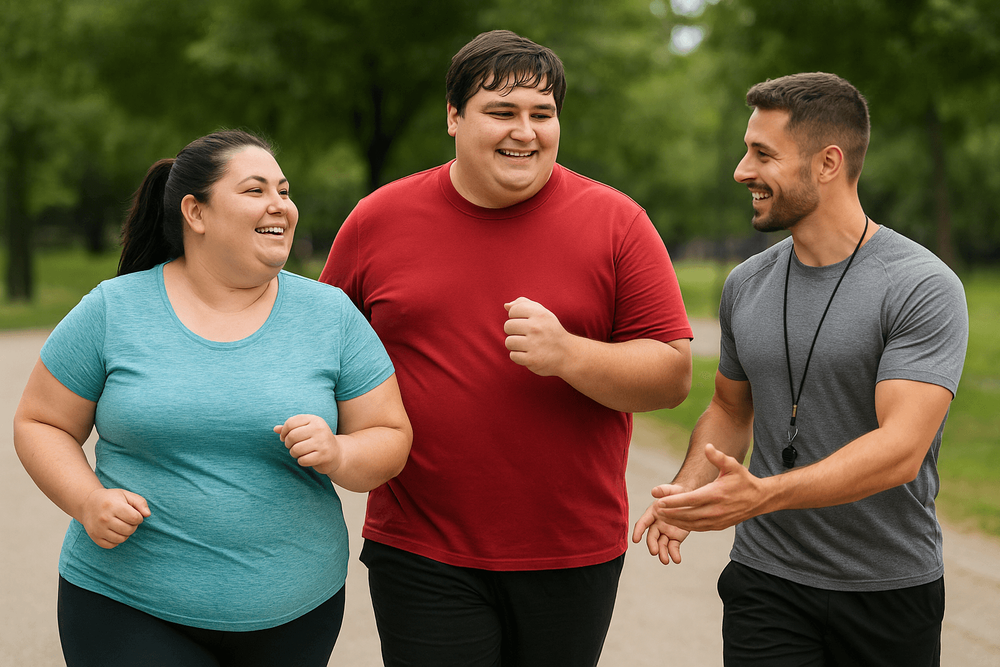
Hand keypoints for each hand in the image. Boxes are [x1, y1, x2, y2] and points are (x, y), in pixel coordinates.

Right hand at [80, 488, 150, 548]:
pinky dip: (117, 540)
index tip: (135, 515)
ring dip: (126, 534)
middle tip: (129, 520)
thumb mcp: (126, 495)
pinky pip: (112, 545)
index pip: (134, 518)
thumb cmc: (111, 499)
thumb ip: (140, 502)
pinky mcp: (95, 537)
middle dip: (133, 526)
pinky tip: (115, 531)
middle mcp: (104, 518)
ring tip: (122, 525)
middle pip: (129, 530)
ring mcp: (98, 529)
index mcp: (113, 506)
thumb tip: (147, 514)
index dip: (139, 518)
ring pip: (121, 539)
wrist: (87, 503)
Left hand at [274, 414, 340, 476]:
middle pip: (292, 436)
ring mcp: (323, 442)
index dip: (283, 432)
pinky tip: (306, 459)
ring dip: (294, 453)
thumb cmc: (317, 440)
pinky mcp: (324, 455)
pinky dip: (301, 461)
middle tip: (292, 447)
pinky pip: (303, 460)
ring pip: (296, 449)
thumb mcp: (306, 430)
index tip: (284, 437)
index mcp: (314, 419)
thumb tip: (275, 429)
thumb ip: (291, 428)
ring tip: (299, 453)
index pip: (291, 423)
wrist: (337, 453)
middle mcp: (319, 428)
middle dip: (288, 444)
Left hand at [503, 297, 572, 376]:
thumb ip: (524, 304)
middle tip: (524, 335)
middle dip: (513, 332)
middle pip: (508, 326)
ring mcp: (534, 344)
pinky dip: (518, 356)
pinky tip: (528, 354)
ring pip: (508, 342)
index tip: (524, 322)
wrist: (568, 354)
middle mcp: (536, 328)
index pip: (513, 310)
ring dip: (515, 345)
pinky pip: (513, 355)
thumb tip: (506, 306)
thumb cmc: (550, 331)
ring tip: (525, 345)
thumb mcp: (543, 313)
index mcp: (540, 314)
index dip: (515, 316)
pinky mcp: (532, 359)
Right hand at [632, 484, 689, 564]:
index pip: (643, 522)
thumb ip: (663, 490)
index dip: (638, 531)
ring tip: (666, 561)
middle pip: (652, 536)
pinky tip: (677, 560)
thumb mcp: (671, 490)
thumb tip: (654, 491)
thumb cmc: (677, 492)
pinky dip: (674, 554)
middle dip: (652, 545)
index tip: (635, 540)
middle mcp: (657, 523)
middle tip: (655, 552)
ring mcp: (666, 531)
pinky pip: (673, 547)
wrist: (689, 498)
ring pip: (662, 544)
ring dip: (662, 553)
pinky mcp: (676, 537)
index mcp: (653, 512)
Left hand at [649, 444, 764, 531]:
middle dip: (669, 513)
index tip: (659, 502)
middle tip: (655, 510)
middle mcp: (716, 509)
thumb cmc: (743, 480)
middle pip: (687, 514)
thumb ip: (718, 457)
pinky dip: (686, 526)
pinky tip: (675, 522)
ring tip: (661, 517)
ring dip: (675, 521)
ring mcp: (717, 520)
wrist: (759, 499)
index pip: (690, 500)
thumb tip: (707, 447)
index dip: (673, 502)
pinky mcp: (719, 526)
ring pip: (692, 524)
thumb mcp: (732, 465)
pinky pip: (699, 528)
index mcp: (716, 494)